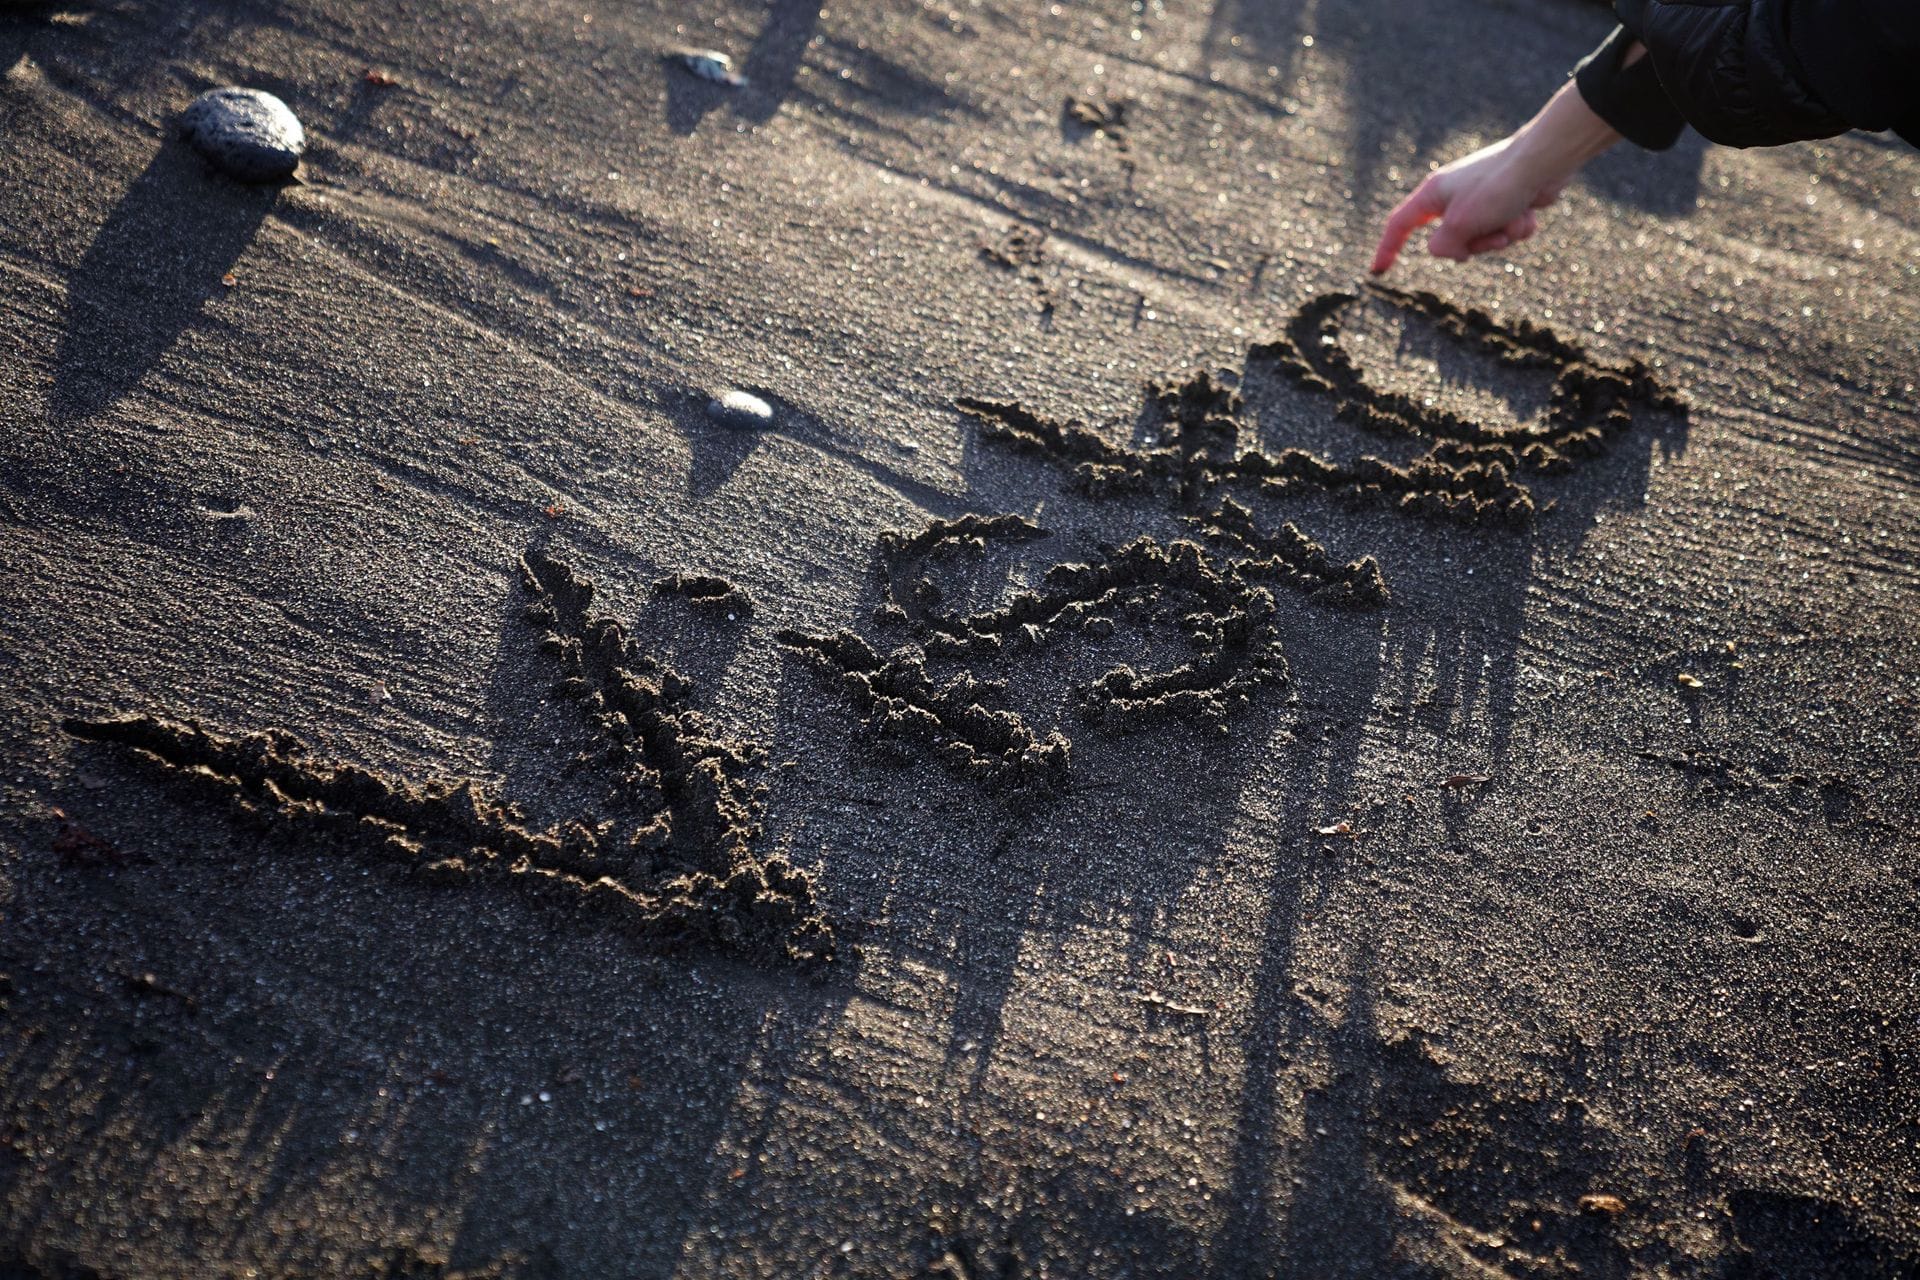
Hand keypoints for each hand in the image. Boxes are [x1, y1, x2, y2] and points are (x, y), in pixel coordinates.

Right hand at [1370, 80, 1623, 274]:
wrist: (1544, 159)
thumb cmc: (1498, 186)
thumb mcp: (1460, 223)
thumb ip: (1443, 246)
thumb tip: (1450, 252)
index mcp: (1434, 195)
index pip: (1399, 226)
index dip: (1387, 249)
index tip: (1378, 271)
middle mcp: (1454, 196)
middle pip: (1451, 242)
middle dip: (1477, 245)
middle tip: (1493, 235)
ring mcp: (1481, 200)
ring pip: (1483, 240)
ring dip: (1503, 236)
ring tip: (1514, 216)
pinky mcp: (1506, 202)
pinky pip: (1507, 231)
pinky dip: (1519, 226)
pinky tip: (1529, 210)